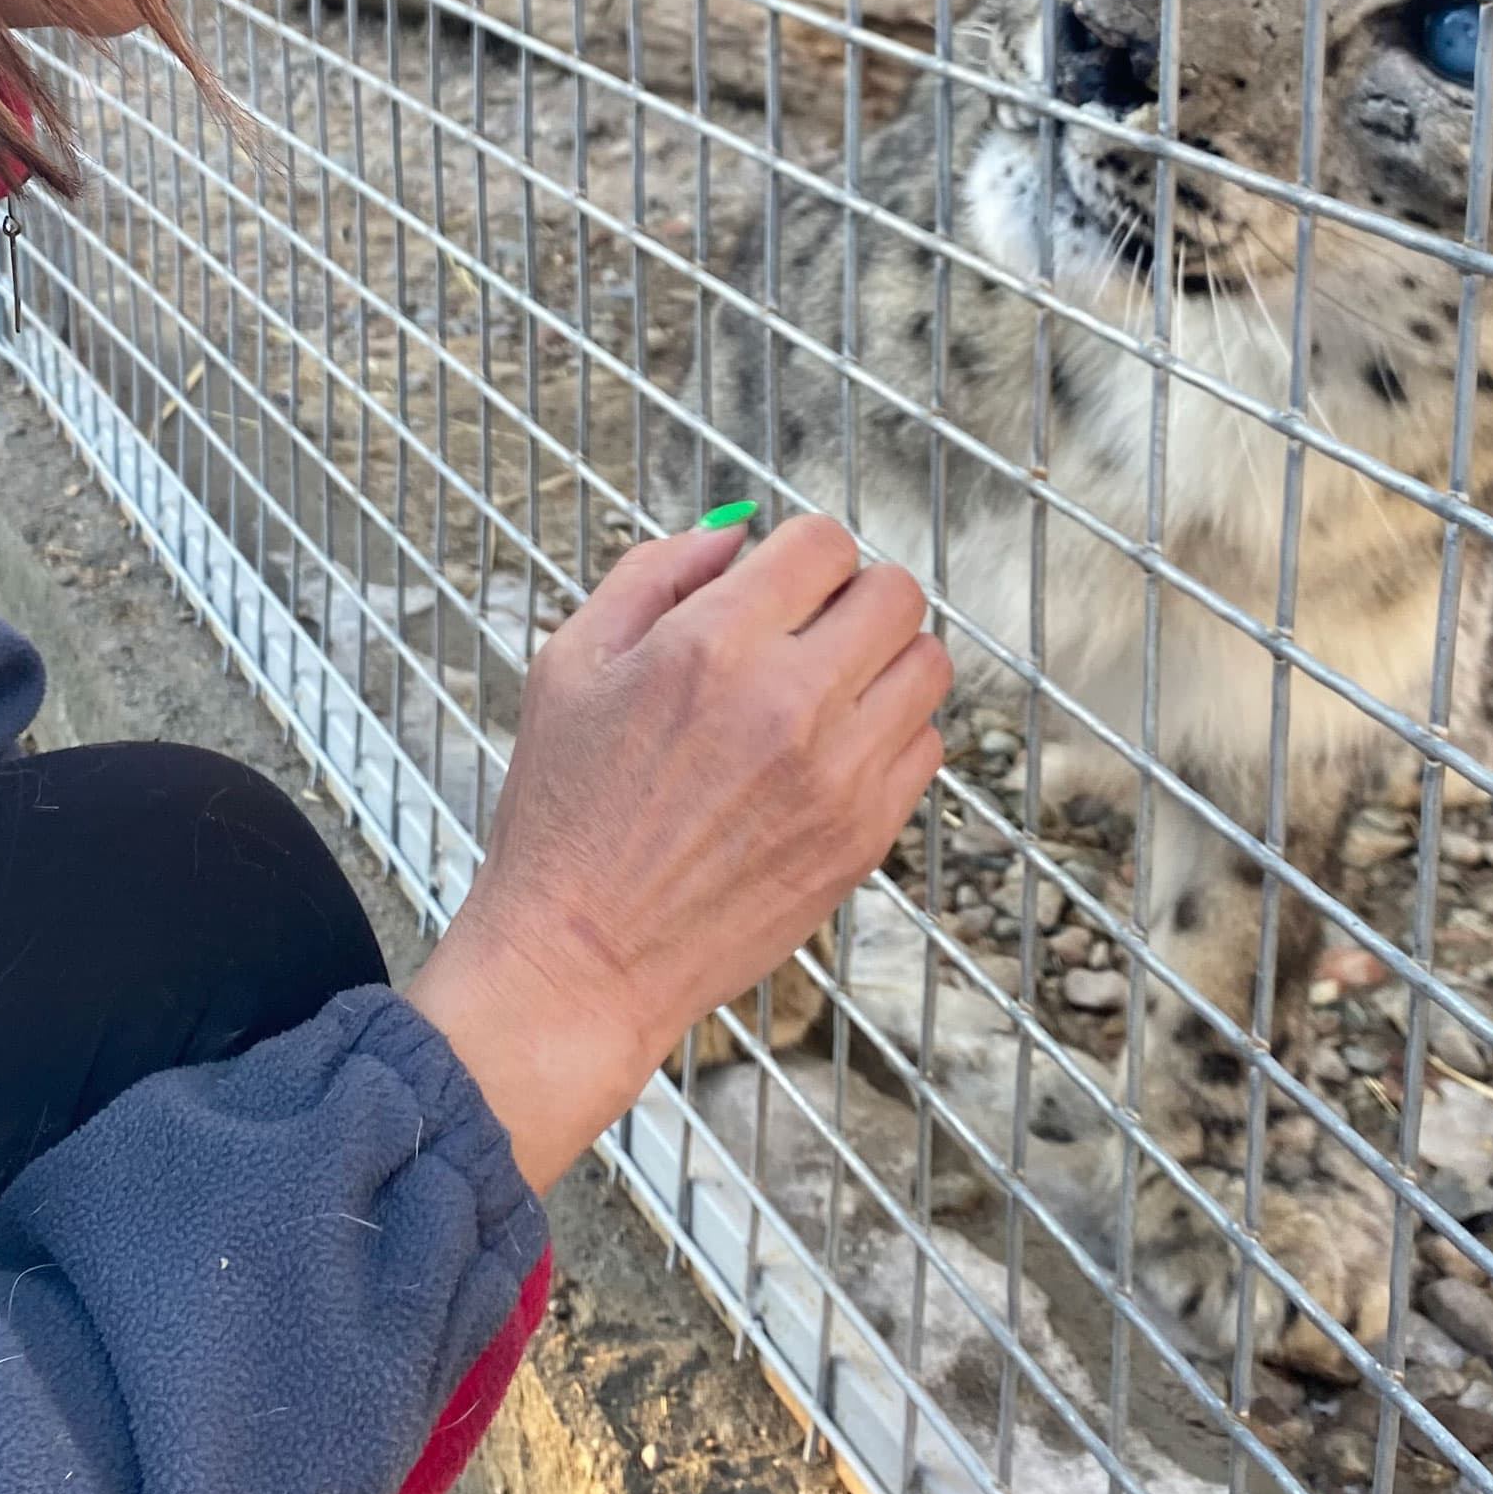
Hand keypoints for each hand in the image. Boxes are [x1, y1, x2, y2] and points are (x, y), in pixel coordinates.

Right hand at [409, 514, 948, 1189]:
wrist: (581, 959)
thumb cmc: (564, 815)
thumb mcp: (570, 664)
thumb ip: (653, 574)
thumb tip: (732, 534)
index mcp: (711, 645)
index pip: (824, 543)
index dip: (802, 554)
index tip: (781, 584)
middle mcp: (788, 702)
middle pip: (896, 594)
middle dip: (854, 596)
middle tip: (812, 629)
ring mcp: (838, 773)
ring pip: (927, 665)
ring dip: (884, 660)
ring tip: (828, 689)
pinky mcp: (864, 836)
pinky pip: (926, 746)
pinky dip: (891, 735)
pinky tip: (831, 753)